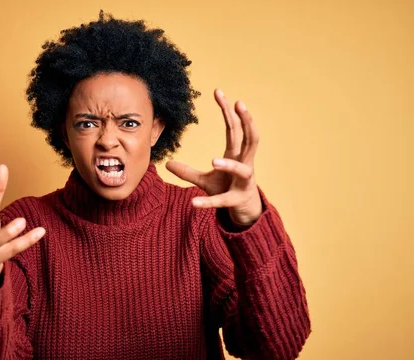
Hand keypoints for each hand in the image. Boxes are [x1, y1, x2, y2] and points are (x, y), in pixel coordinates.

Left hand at [166, 89, 261, 225]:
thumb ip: (187, 171)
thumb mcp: (205, 180)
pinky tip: (194, 203)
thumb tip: (167, 164)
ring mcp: (243, 182)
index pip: (234, 128)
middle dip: (245, 120)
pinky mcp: (236, 200)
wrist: (244, 211)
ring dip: (229, 166)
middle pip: (249, 139)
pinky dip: (209, 202)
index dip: (228, 110)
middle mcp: (244, 164)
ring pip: (241, 170)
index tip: (219, 92)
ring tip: (213, 161)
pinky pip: (222, 200)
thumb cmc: (227, 188)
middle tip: (239, 103)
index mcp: (236, 155)